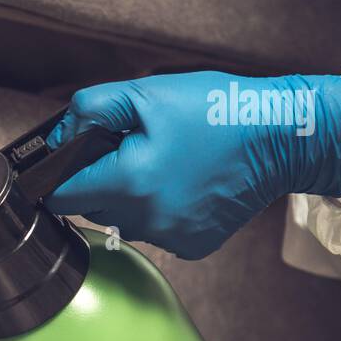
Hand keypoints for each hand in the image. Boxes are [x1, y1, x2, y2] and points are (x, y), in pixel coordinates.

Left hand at [44, 72, 340, 258]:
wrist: (282, 137)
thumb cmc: (217, 111)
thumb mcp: (146, 94)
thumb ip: (90, 110)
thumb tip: (59, 137)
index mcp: (130, 182)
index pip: (60, 196)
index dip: (60, 175)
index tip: (71, 163)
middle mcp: (147, 219)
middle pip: (90, 209)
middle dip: (99, 181)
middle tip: (130, 151)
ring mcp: (170, 238)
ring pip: (121, 221)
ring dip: (128, 198)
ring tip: (161, 164)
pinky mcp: (191, 246)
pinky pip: (154, 232)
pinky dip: (159, 211)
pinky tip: (181, 185)